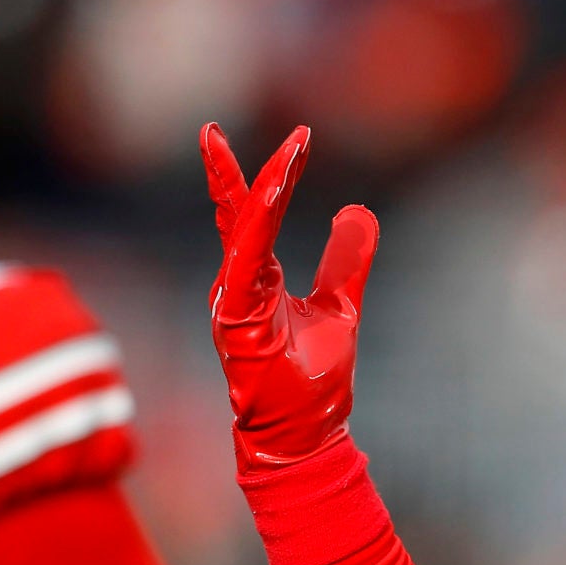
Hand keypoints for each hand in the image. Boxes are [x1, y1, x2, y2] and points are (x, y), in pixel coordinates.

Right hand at [204, 123, 380, 468]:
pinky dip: (259, 224)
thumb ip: (345, 262)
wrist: (306, 434)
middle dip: (227, 172)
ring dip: (259, 189)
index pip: (251, 218)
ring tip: (281, 152)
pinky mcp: (237, 320)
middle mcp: (236, 287)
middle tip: (209, 129)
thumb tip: (356, 212)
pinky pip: (246, 262)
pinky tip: (272, 192)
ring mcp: (232, 304)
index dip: (268, 177)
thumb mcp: (340, 306)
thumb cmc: (314, 380)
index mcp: (255, 281)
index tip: (295, 138)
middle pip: (232, 217)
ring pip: (241, 233)